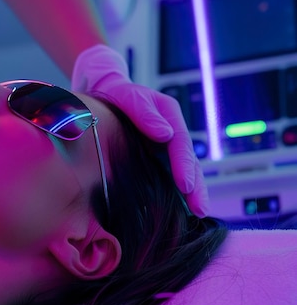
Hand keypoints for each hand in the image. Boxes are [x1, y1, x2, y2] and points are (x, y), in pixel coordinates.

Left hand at [71, 45, 208, 216]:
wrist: (104, 91)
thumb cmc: (116, 92)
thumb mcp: (128, 96)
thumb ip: (144, 113)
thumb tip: (165, 134)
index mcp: (169, 114)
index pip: (181, 143)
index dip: (184, 165)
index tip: (186, 185)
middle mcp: (172, 131)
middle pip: (189, 160)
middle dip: (196, 185)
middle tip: (200, 208)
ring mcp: (165, 144)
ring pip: (182, 169)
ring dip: (191, 191)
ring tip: (198, 213)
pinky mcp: (154, 155)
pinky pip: (167, 173)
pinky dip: (174, 190)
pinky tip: (178, 208)